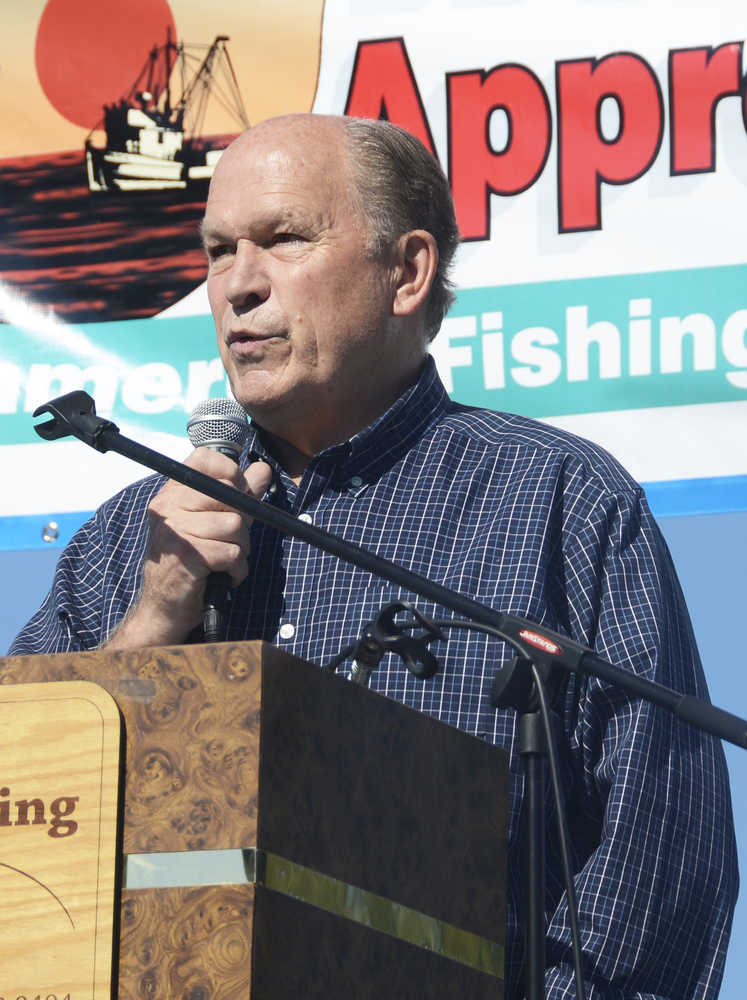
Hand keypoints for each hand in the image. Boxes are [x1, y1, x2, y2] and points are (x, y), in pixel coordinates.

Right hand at [105, 449, 272, 648]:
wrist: (165, 608)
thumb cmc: (192, 563)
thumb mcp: (215, 523)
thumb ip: (239, 495)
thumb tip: (263, 469)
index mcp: (172, 493)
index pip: (205, 458)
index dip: (231, 472)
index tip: (236, 494)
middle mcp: (168, 505)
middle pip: (230, 493)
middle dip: (241, 522)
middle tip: (228, 541)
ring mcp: (175, 529)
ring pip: (235, 525)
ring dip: (239, 549)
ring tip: (223, 561)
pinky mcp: (186, 554)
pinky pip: (232, 553)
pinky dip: (236, 569)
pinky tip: (223, 576)